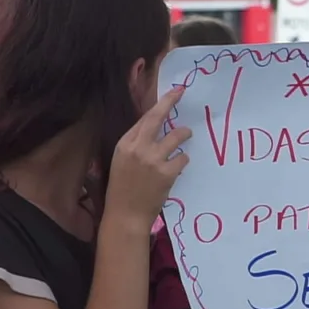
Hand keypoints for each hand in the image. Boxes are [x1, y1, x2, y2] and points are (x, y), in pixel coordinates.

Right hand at [105, 87, 191, 229]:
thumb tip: (155, 127)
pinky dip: (182, 161)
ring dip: (184, 134)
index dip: (160, 104)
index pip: (145, 118)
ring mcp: (153, 159)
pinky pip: (183, 158)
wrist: (125, 215)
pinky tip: (177, 167)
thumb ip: (136, 144)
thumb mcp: (121, 161)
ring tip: (186, 136)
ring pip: (177, 136)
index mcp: (124, 144)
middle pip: (157, 117)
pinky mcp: (166, 172)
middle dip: (170, 102)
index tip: (173, 93)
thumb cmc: (122, 189)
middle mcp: (137, 148)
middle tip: (181, 93)